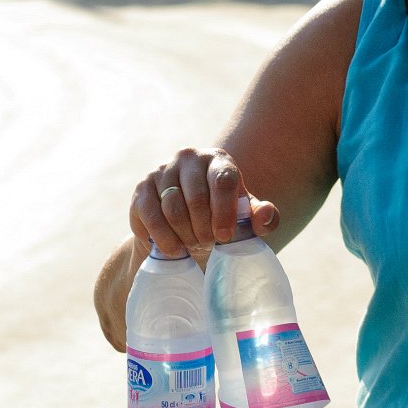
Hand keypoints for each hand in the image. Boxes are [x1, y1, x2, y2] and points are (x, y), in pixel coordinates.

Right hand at [130, 148, 281, 257]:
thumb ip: (262, 217)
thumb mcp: (244, 218)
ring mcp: (162, 170)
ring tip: (193, 246)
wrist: (183, 224)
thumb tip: (266, 214)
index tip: (225, 237)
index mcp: (218, 160)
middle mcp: (189, 158)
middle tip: (208, 245)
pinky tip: (175, 250)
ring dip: (185, 235)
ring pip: (173, 209)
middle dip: (204, 229)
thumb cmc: (221, 216)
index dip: (225, 211)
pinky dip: (164, 238)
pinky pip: (152, 216)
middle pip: (196, 198)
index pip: (223, 181)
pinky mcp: (142, 188)